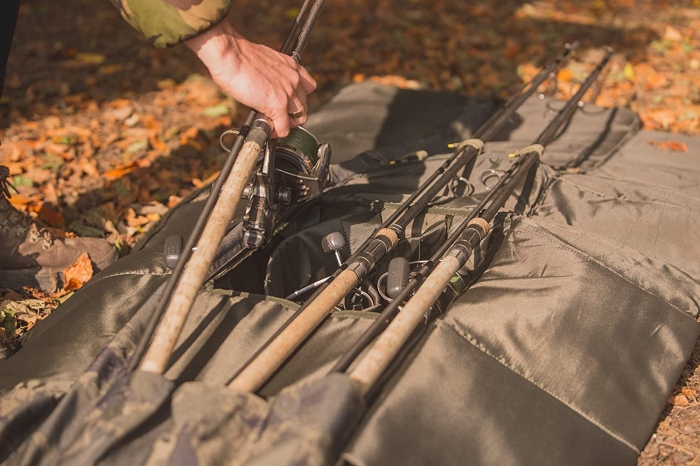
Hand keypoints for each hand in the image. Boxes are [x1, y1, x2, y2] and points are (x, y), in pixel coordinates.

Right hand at [185, 21, 316, 137]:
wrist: (230, 55)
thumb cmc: (238, 55)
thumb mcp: (264, 61)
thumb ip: (271, 75)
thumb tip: (266, 87)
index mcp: (291, 66)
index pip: (308, 87)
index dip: (299, 99)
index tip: (290, 103)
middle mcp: (293, 79)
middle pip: (304, 105)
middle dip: (292, 114)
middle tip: (279, 117)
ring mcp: (287, 93)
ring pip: (299, 117)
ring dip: (287, 124)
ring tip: (274, 124)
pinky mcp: (278, 105)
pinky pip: (284, 128)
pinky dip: (277, 132)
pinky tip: (269, 130)